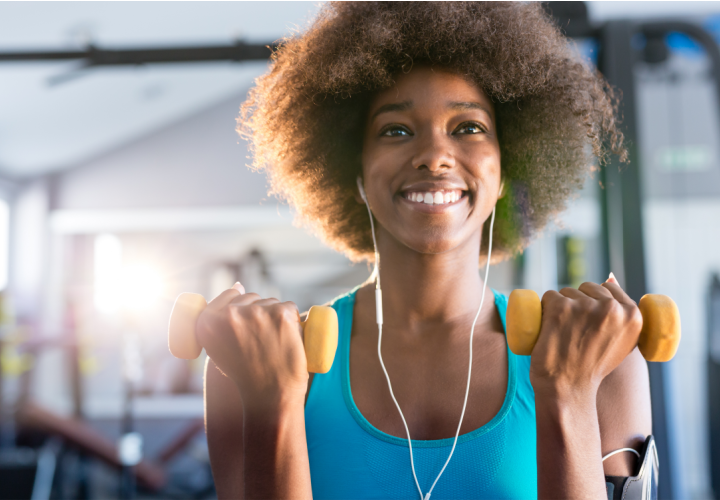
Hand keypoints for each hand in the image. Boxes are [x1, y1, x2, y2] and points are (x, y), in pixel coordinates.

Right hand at [196, 282, 308, 410]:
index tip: (246, 325)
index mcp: (207, 322)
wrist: (271, 395)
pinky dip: (293, 321)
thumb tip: (239, 284)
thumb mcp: (219, 348)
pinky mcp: (281, 314)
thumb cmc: (247, 374)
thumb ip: (221, 319)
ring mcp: (256, 313)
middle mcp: (230, 314)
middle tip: (261, 342)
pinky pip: (290, 308)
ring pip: (271, 302)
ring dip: (276, 317)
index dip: (240, 306)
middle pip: (252, 297)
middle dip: (259, 314)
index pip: (229, 294)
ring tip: (273, 344)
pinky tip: (287, 340)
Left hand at [529, 275, 642, 395]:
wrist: (568, 390)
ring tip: (563, 334)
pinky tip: (548, 327)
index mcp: (633, 315)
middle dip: (577, 303)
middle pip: (586, 288)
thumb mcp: (620, 342)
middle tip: (574, 332)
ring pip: (566, 292)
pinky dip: (543, 308)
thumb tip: (610, 276)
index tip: (589, 323)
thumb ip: (622, 313)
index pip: (608, 288)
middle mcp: (612, 308)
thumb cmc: (591, 367)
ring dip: (560, 307)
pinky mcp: (560, 308)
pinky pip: (548, 296)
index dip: (594, 302)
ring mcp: (585, 306)